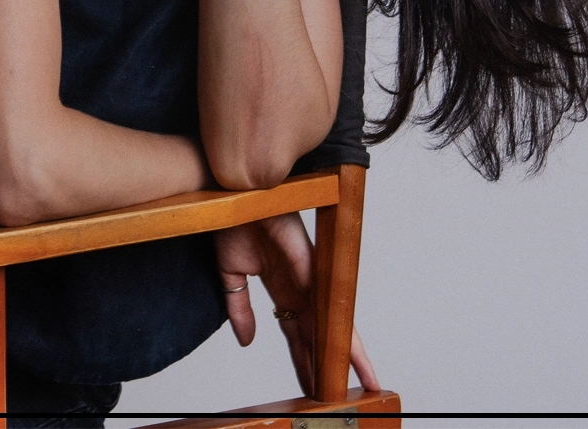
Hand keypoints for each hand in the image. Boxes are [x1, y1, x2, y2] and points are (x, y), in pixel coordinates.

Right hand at [214, 213, 379, 396]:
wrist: (228, 194)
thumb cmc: (231, 222)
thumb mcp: (230, 277)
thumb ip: (240, 310)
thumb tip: (246, 341)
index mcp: (282, 288)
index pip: (297, 333)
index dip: (305, 360)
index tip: (313, 385)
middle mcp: (300, 284)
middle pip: (319, 333)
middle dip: (328, 364)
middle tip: (340, 393)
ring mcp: (307, 273)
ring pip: (331, 318)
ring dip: (345, 349)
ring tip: (359, 377)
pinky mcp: (307, 260)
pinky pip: (325, 294)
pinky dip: (336, 319)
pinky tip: (344, 344)